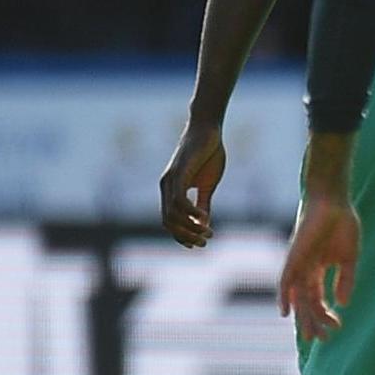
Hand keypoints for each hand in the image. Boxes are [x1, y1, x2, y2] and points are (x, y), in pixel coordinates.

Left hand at [159, 119, 226, 247]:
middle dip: (186, 236)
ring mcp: (170, 180)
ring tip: (208, 232)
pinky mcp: (178, 173)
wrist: (208, 130)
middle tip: (206, 242)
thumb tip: (204, 224)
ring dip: (189, 228)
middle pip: (169, 222)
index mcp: (171, 191)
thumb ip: (203, 203)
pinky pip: (179, 200)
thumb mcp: (207, 184)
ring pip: (172, 214)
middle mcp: (166, 187)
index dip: (182, 236)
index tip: (199, 244)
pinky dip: (190, 212)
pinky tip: (204, 217)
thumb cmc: (208, 154)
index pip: (170, 221)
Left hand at [277, 189, 360, 341]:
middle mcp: (306, 271)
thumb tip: (344, 304)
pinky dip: (284, 296)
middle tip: (323, 339)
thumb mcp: (349, 258)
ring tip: (311, 334)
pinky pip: (285, 281)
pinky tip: (286, 312)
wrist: (333, 201)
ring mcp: (299, 265)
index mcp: (319, 270)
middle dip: (315, 322)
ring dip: (304, 316)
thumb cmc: (342, 224)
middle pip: (308, 303)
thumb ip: (346, 280)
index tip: (337, 328)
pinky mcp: (294, 258)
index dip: (326, 315)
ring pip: (299, 297)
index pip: (319, 299)